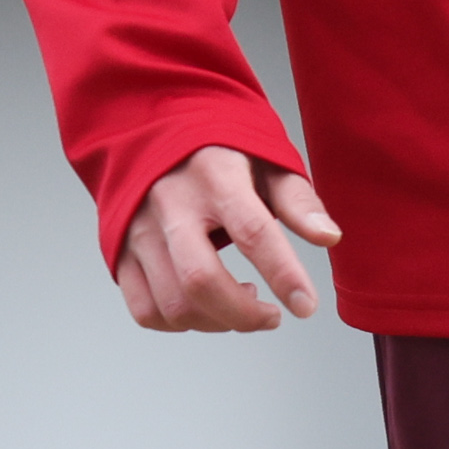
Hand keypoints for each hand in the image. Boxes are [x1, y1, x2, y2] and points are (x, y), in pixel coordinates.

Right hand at [117, 146, 344, 333]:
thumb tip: (328, 236)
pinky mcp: (120, 250)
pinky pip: (145, 309)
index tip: (306, 305)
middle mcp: (171, 203)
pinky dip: (181, 324)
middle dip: (245, 314)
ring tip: (241, 304)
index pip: (251, 231)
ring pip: (174, 303)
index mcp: (215, 174)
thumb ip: (298, 201)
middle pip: (200, 279)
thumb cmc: (216, 146)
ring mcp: (139, 229)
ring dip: (217, 322)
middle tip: (273, 316)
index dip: (283, 274)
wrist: (150, 125)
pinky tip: (204, 309)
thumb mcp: (266, 158)